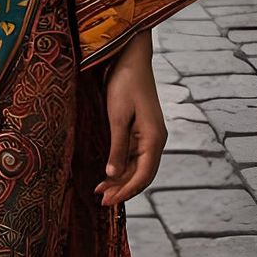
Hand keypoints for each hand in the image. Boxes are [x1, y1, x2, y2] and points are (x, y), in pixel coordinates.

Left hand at [95, 32, 165, 206]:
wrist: (130, 55)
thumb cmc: (125, 82)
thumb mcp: (117, 115)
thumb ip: (117, 146)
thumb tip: (113, 175)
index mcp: (154, 138)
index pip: (143, 175)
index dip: (126, 190)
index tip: (108, 201)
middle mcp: (155, 139)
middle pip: (141, 173)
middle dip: (122, 189)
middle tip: (101, 200)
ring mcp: (149, 134)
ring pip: (137, 165)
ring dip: (120, 179)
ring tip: (101, 190)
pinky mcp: (140, 128)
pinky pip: (133, 154)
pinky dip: (121, 165)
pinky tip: (108, 172)